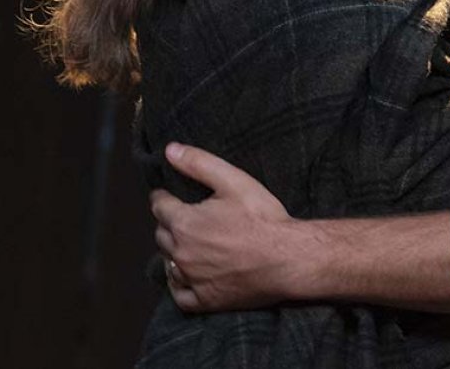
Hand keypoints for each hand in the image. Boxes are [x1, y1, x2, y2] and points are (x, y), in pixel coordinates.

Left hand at [151, 143, 313, 311]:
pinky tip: (186, 276)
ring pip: (169, 263)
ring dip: (174, 252)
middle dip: (169, 224)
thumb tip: (170, 150)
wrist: (288, 258)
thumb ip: (199, 164)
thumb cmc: (263, 219)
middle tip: (182, 218)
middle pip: (162, 235)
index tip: (165, 195)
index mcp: (184, 222)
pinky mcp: (205, 300)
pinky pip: (180, 294)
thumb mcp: (234, 181)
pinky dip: (179, 284)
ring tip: (186, 244)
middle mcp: (182, 252)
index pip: (160, 206)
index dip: (163, 198)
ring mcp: (192, 279)